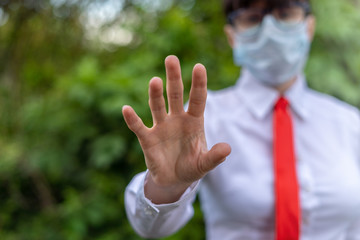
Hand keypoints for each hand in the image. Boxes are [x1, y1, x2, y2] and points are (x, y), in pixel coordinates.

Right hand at [122, 55, 230, 202]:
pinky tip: (127, 109)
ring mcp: (161, 127)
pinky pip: (138, 127)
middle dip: (173, 77)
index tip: (199, 66)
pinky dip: (132, 119)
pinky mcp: (147, 139)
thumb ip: (215, 157)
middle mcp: (177, 119)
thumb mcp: (204, 164)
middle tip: (171, 58)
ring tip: (155, 80)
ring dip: (155, 94)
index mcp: (194, 121)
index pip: (197, 99)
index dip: (198, 84)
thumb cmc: (192, 167)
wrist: (174, 180)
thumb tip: (228, 149)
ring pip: (157, 106)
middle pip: (175, 94)